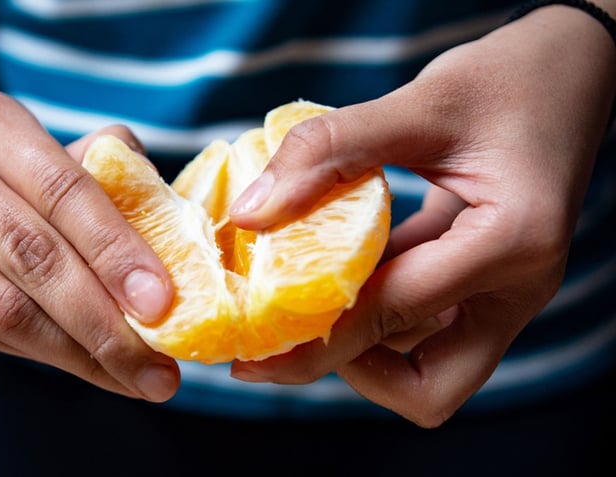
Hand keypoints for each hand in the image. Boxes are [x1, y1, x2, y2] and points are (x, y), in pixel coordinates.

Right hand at [0, 90, 178, 401]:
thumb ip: (107, 185)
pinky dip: (41, 355)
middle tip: (158, 369)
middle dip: (105, 319)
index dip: (117, 249)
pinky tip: (81, 367)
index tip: (162, 304)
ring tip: (131, 379)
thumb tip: (179, 236)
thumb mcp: (46, 170)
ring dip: (78, 352)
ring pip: (6, 305)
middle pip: (35, 253)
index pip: (64, 188)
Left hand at [229, 7, 615, 425]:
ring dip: (360, 345)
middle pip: (428, 387)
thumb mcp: (419, 102)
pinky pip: (425, 321)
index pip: (396, 313)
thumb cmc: (510, 78)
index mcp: (511, 243)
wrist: (576, 69)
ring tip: (294, 306)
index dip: (316, 336)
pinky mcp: (488, 282)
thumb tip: (250, 213)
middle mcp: (517, 286)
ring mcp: (506, 292)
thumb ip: (331, 150)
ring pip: (426, 363)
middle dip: (347, 371)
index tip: (253, 348)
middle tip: (281, 341)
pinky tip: (328, 272)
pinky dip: (375, 309)